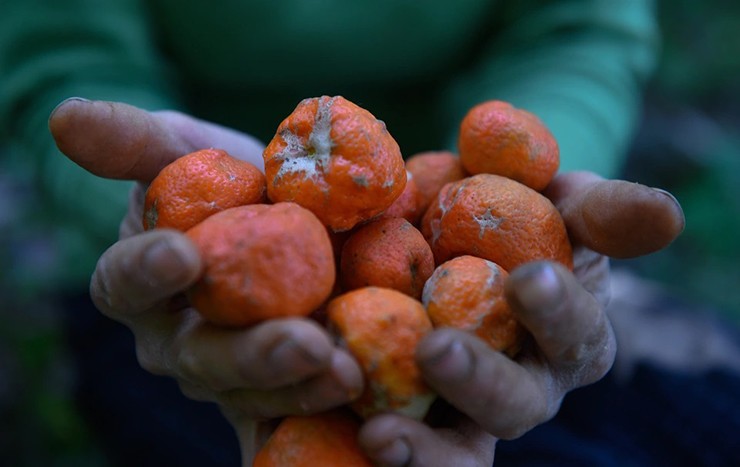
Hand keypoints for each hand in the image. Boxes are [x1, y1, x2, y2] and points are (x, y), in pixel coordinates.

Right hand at [50, 99, 363, 463]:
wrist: (282, 217)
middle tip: (301, 343)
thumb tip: (66, 117)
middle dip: (250, 355)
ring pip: (257, 391)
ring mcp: (230, 374)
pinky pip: (300, 405)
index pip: (126, 284)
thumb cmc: (222, 183)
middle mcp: (178, 341)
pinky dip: (328, 402)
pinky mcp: (281, 386)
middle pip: (202, 358)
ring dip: (303, 387)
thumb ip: (136, 142)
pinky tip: (362, 393)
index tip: (183, 253)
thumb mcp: (182, 151)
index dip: (147, 271)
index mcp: (140, 285)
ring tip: (347, 372)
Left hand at [357, 171, 684, 465]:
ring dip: (424, 446)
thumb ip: (602, 210)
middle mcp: (526, 385)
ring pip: (459, 447)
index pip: (576, 331)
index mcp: (570, 335)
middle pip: (515, 403)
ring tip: (380, 432)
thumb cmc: (517, 210)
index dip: (558, 310)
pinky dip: (388, 449)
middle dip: (481, 381)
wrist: (450, 228)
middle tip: (437, 350)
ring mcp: (469, 410)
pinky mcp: (417, 420)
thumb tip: (667, 215)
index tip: (528, 279)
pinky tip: (360, 435)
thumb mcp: (558, 199)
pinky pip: (408, 450)